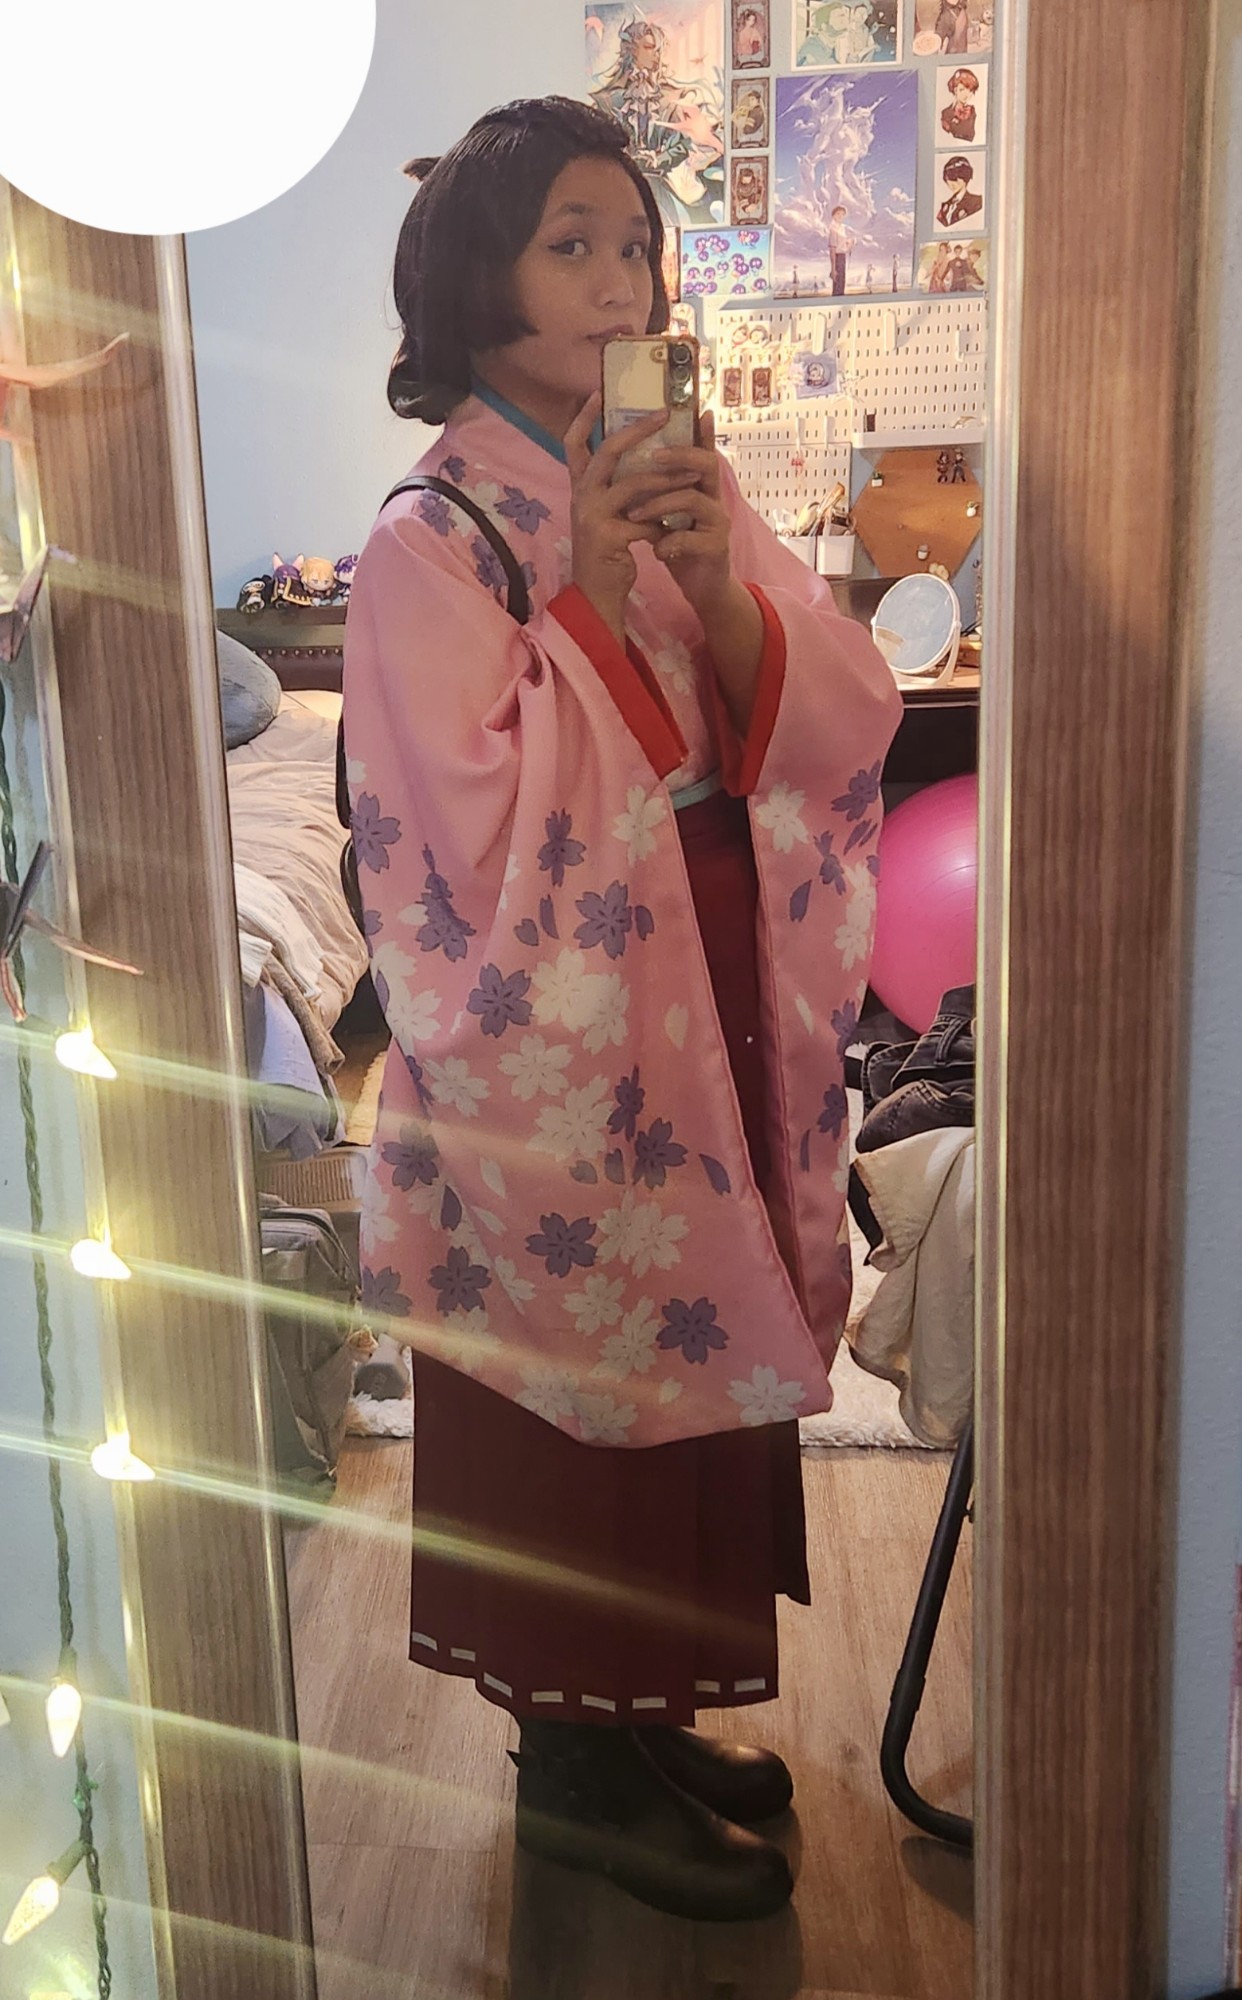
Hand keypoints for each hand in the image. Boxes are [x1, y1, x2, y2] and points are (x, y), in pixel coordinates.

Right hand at [564, 397, 680, 643]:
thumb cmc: (608, 554)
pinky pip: (643, 520)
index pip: (573, 444)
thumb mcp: (608, 515)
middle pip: (607, 452)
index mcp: (579, 489)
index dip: (584, 418)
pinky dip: (662, 523)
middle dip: (638, 430)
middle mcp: (580, 497)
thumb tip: (646, 459)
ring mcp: (591, 517)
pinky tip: (674, 528)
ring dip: (665, 479)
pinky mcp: (606, 538)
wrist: (597, 596)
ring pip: (632, 484)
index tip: (598, 392)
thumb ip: (618, 490)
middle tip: (664, 414)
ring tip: (690, 475)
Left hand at [624, 410, 732, 621]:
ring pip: (692, 499)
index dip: (701, 431)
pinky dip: (668, 543)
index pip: (702, 451)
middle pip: (706, 464)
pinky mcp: (715, 548)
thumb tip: (626, 457)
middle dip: (679, 456)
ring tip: (634, 516)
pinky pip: (690, 538)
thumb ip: (657, 487)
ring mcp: (718, 522)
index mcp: (700, 486)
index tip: (695, 409)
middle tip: (652, 456)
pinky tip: (656, 551)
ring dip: (659, 504)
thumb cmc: (681, 544)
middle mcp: (714, 498)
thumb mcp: (667, 512)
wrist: (701, 586)